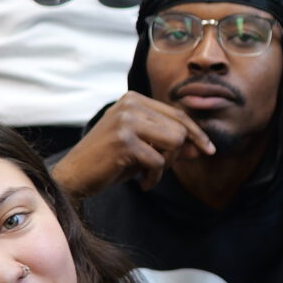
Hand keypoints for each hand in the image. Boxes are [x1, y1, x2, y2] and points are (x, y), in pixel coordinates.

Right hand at [48, 92, 217, 196]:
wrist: (74, 176)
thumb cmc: (109, 162)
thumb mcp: (143, 148)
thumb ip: (169, 143)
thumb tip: (202, 148)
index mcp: (133, 99)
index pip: (177, 113)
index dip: (196, 133)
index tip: (208, 149)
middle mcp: (130, 104)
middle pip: (180, 127)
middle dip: (180, 152)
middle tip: (164, 169)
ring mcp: (126, 121)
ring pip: (175, 141)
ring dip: (167, 164)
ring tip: (150, 173)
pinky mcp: (124, 141)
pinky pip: (159, 161)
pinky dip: (155, 177)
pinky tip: (142, 183)